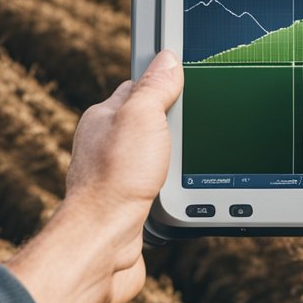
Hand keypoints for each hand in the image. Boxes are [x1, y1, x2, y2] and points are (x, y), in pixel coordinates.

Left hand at [5, 51, 182, 302]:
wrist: (105, 244)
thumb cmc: (115, 181)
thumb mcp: (141, 117)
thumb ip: (154, 87)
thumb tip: (167, 58)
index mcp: (103, 119)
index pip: (137, 89)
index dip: (163, 83)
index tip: (187, 79)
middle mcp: (105, 147)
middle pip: (150, 125)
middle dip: (174, 126)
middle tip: (199, 126)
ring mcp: (117, 178)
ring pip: (156, 159)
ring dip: (176, 162)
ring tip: (194, 163)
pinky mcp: (130, 207)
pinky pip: (158, 189)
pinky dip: (173, 190)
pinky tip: (183, 193)